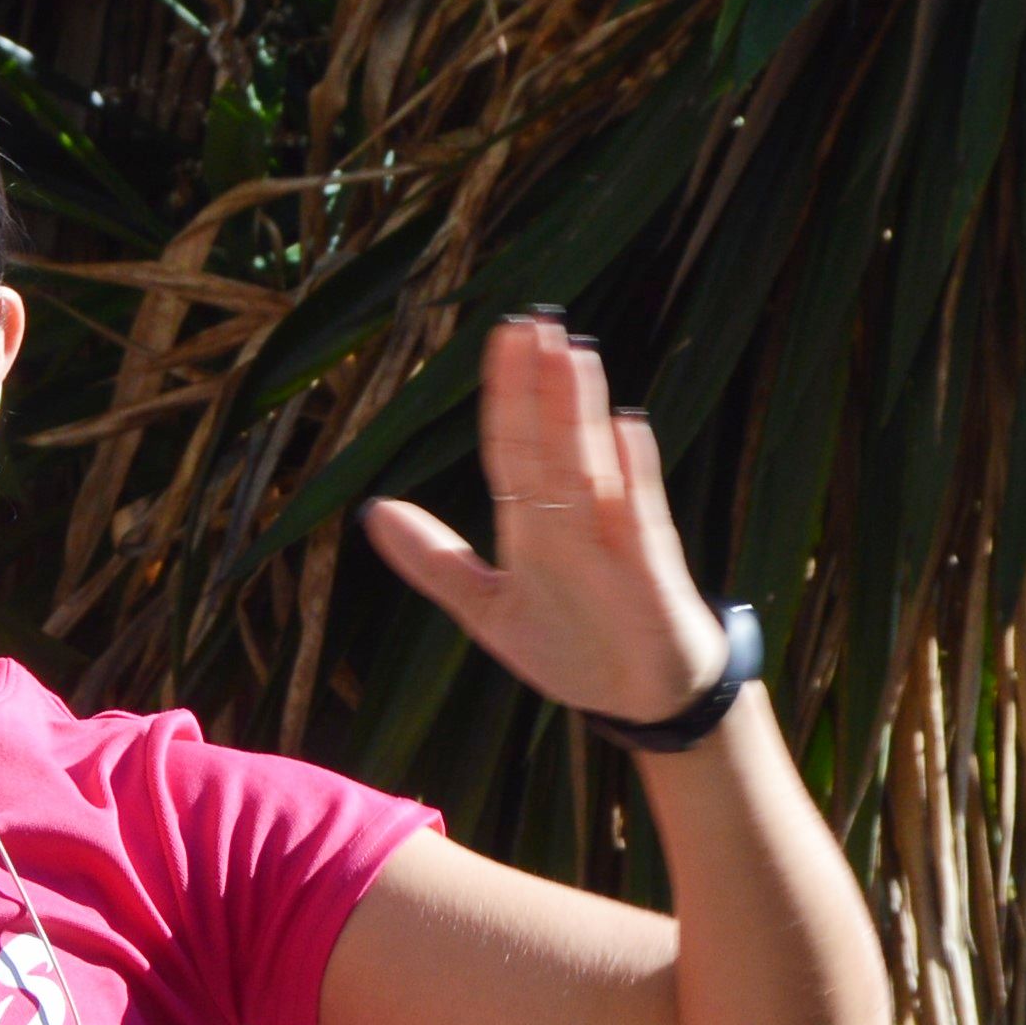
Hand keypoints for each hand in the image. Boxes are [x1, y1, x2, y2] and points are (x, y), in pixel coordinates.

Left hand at [360, 312, 728, 726]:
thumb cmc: (574, 647)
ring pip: (591, 468)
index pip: (513, 449)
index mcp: (533, 526)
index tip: (502, 336)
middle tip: (536, 322)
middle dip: (541, 387)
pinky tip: (627, 429)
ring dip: (580, 413)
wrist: (640, 702)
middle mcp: (574, 522)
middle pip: (550, 445)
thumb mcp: (488, 610)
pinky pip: (640, 520)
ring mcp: (614, 543)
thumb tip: (375, 512)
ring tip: (572, 356)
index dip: (504, 397)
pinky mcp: (651, 574)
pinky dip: (632, 477)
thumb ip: (435, 562)